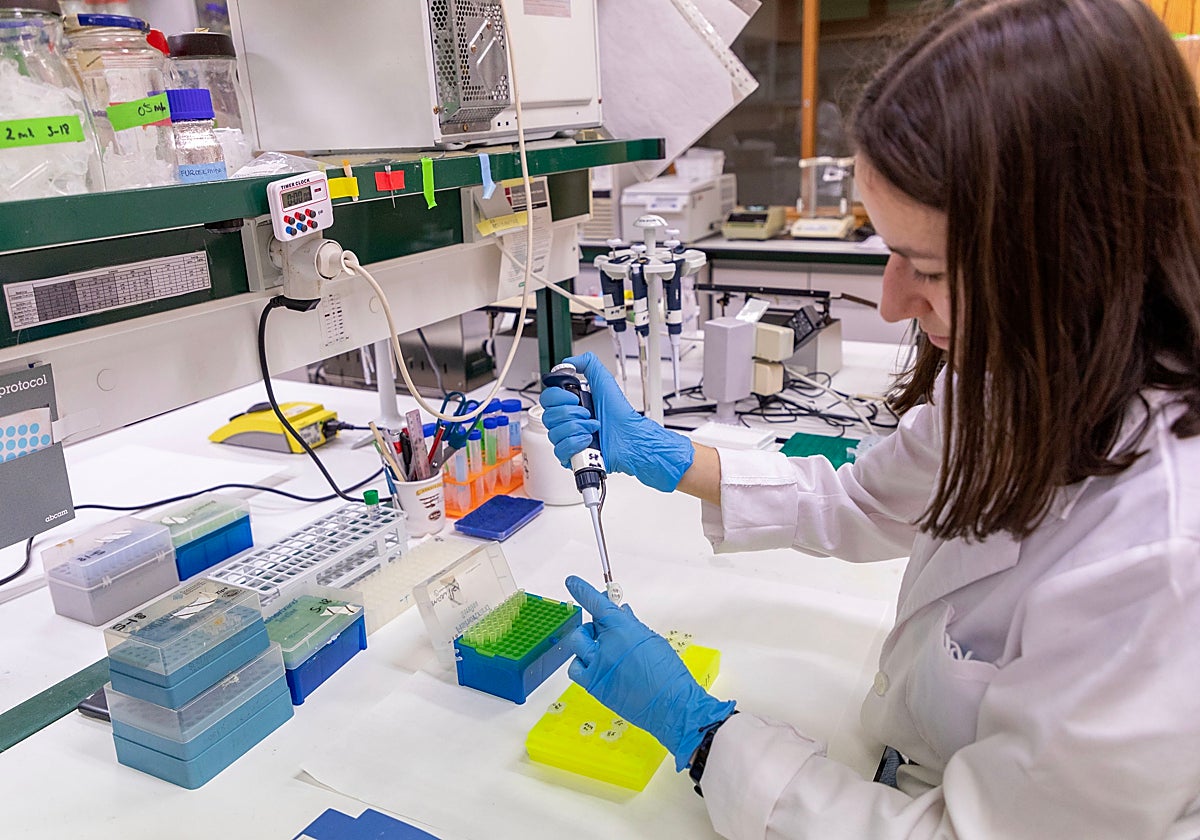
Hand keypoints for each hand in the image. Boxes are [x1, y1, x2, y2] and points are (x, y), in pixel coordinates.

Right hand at [539, 352, 694, 492]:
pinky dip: (576, 443)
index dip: (558, 398)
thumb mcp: (604, 380)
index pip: (547, 398)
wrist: (629, 436)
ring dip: (577, 428)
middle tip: (587, 413)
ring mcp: (568, 438)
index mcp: (570, 404)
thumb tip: (568, 362)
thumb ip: (587, 364)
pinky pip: (560, 450)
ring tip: (592, 428)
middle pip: (548, 416)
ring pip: (554, 433)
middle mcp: (567, 421)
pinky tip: (588, 440)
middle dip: (571, 414)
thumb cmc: (619, 413)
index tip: (574, 398)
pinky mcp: (570, 455)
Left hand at [564, 575, 735, 771]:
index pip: (597, 604)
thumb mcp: (651, 640)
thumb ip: (632, 625)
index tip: (572, 582)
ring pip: (577, 645)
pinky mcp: (594, 685)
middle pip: (589, 625)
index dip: (582, 590)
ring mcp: (597, 666)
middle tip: (603, 629)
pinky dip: (582, 664)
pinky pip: (576, 669)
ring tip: (601, 649)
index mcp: (622, 629)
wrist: (671, 705)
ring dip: (586, 643)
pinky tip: (595, 666)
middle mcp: (606, 645)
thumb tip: (622, 612)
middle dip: (595, 624)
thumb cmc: (667, 673)